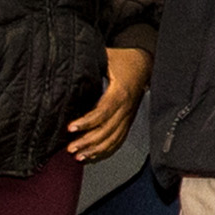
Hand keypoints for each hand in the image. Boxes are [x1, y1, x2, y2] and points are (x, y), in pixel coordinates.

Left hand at [66, 46, 149, 161]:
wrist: (145, 64)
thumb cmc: (125, 60)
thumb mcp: (107, 57)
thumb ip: (89, 63)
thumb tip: (70, 65)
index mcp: (119, 93)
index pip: (102, 112)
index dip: (86, 123)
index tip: (71, 128)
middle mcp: (125, 108)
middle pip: (107, 131)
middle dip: (88, 142)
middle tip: (70, 148)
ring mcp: (128, 117)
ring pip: (113, 139)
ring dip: (96, 151)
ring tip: (79, 157)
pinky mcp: (128, 121)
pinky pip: (119, 140)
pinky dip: (106, 151)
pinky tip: (93, 157)